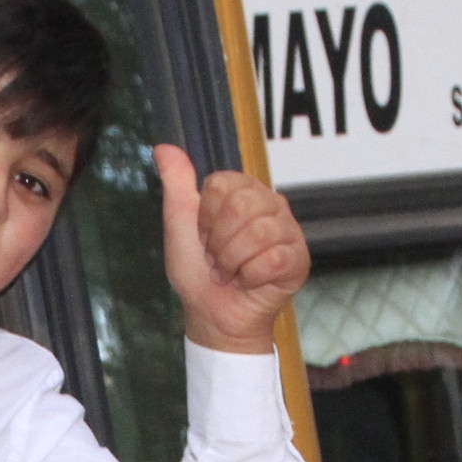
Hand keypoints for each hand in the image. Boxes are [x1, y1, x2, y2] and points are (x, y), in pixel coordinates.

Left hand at [158, 143, 308, 355]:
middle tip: (216, 258)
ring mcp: (288, 230)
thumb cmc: (197, 271)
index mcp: (243, 191)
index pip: (222, 185)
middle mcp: (270, 204)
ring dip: (233, 262)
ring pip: (257, 233)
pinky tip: (250, 282)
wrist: (213, 315)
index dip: (205, 217)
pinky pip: (273, 259)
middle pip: (241, 205)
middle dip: (219, 241)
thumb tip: (163, 147)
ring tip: (231, 272)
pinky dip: (251, 278)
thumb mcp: (179, 223)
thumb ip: (176, 182)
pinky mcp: (298, 258)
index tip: (203, 237)